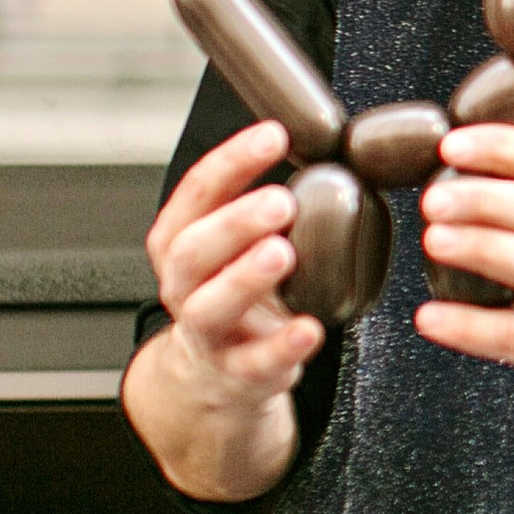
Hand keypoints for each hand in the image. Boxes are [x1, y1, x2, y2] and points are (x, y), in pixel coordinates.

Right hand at [123, 120, 317, 499]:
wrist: (216, 379)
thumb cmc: (240, 295)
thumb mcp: (236, 247)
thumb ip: (266, 206)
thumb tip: (330, 147)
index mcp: (182, 241)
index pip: (197, 193)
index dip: (232, 161)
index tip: (275, 134)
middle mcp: (185, 285)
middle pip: (192, 249)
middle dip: (234, 222)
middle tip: (281, 201)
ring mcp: (207, 334)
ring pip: (211, 306)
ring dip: (244, 278)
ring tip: (282, 253)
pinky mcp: (237, 374)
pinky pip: (255, 363)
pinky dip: (281, 346)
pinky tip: (310, 328)